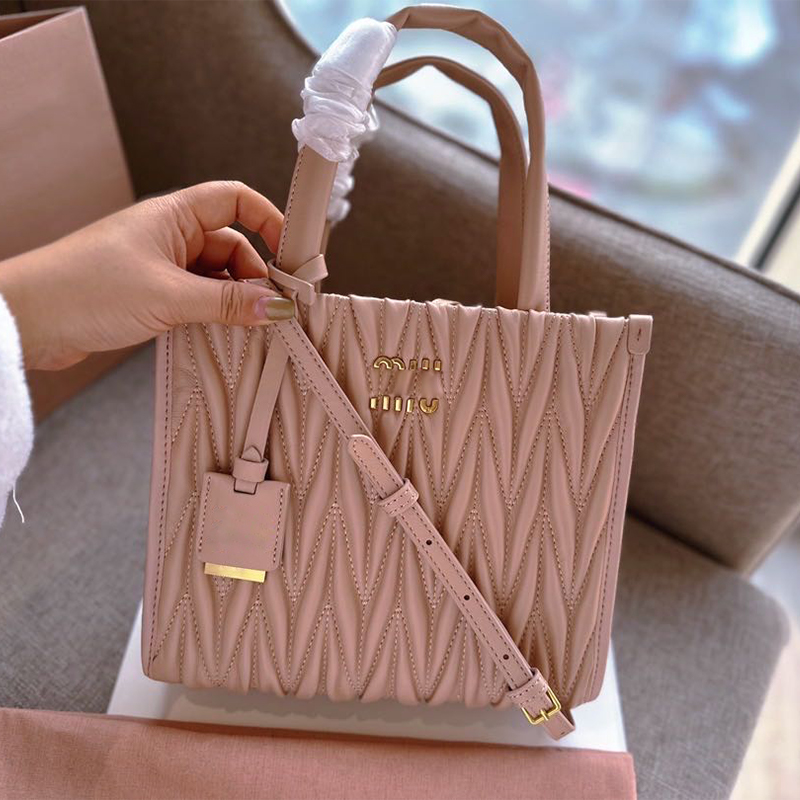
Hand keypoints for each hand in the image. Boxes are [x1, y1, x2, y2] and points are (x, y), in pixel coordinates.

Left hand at [0, 181, 294, 369]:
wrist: (28, 320)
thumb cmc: (85, 290)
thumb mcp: (168, 296)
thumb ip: (227, 303)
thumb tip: (277, 307)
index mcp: (173, 216)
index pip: (235, 201)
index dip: (269, 220)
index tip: (292, 254)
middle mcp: (170, 236)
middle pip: (234, 246)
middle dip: (257, 276)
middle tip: (276, 310)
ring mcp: (161, 267)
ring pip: (218, 278)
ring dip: (237, 300)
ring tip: (253, 328)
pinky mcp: (152, 295)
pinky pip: (199, 300)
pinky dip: (216, 315)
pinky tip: (227, 335)